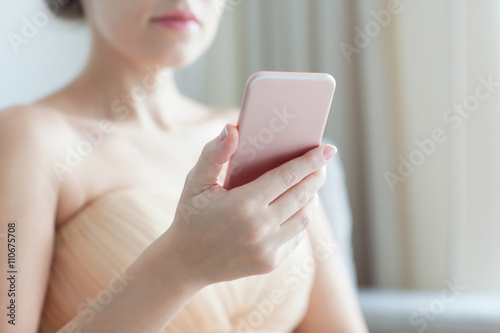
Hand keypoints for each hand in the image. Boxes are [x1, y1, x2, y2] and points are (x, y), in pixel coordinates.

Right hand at [160, 124, 336, 286]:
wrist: (185, 263)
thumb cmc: (191, 216)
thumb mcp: (195, 182)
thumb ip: (214, 154)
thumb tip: (233, 129)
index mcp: (244, 204)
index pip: (288, 175)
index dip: (311, 160)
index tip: (328, 149)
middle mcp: (260, 228)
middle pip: (302, 195)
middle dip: (317, 175)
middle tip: (323, 164)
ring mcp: (267, 248)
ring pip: (304, 218)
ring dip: (312, 198)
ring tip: (311, 184)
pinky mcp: (270, 262)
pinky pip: (295, 236)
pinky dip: (301, 220)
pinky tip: (298, 208)